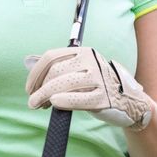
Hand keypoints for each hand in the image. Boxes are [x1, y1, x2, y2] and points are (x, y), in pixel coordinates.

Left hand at [24, 46, 152, 130]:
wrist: (129, 102)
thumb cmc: (96, 85)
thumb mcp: (78, 70)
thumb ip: (56, 66)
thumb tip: (27, 62)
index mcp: (82, 52)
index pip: (51, 57)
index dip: (35, 73)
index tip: (29, 87)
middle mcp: (90, 61)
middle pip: (55, 71)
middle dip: (40, 87)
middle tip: (33, 100)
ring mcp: (98, 79)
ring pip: (63, 84)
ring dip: (44, 95)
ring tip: (37, 105)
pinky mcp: (104, 98)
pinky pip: (78, 99)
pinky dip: (63, 101)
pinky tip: (54, 104)